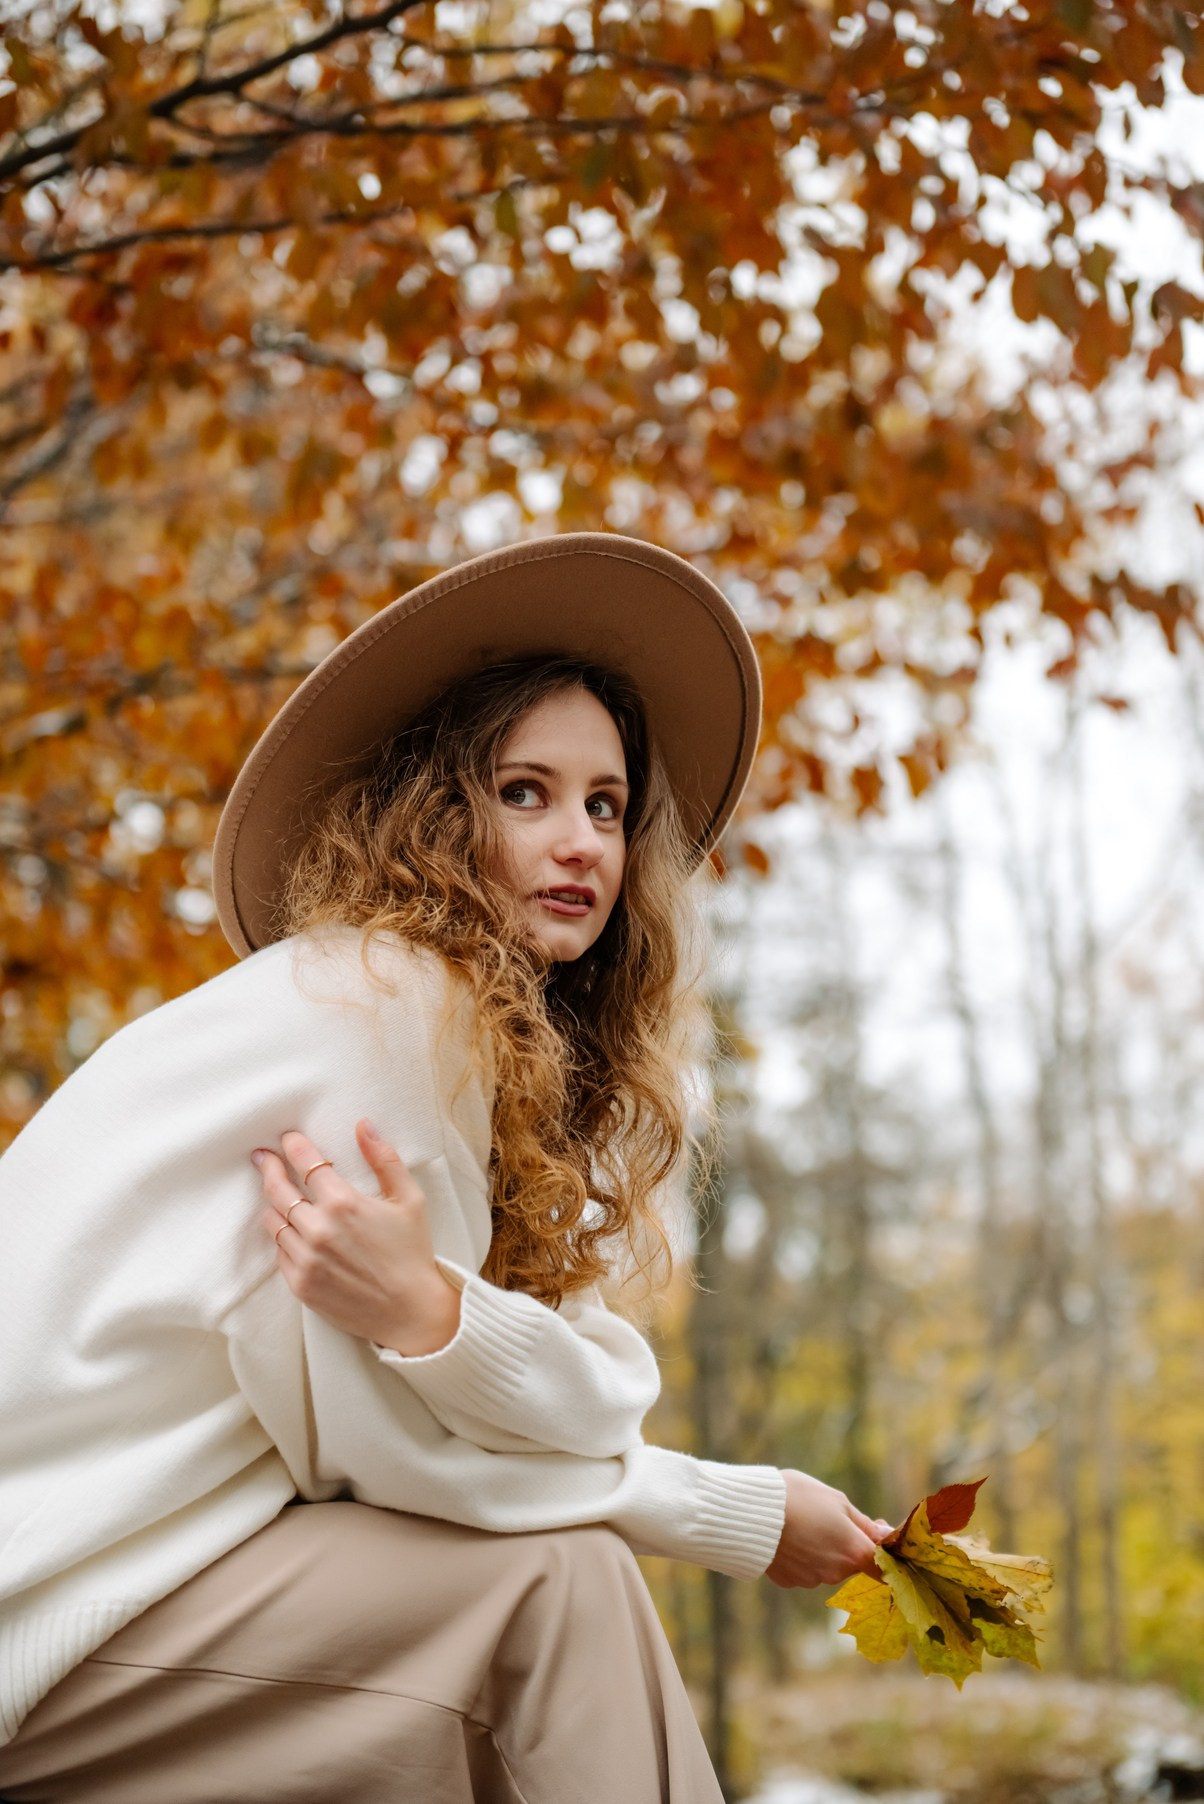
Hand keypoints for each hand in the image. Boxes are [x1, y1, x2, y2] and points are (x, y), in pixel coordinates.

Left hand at [251, 1120, 460, 1355]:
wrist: (410, 1311)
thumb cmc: (412, 1253)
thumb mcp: (410, 1199)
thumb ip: (385, 1159)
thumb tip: (364, 1126)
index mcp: (344, 1203)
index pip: (306, 1163)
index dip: (294, 1146)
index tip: (288, 1138)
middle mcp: (319, 1229)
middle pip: (278, 1189)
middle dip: (268, 1167)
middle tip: (263, 1157)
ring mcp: (306, 1259)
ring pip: (273, 1221)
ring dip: (274, 1204)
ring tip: (277, 1194)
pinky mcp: (300, 1284)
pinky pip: (278, 1252)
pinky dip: (282, 1237)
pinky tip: (292, 1231)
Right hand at [765, 1470, 892, 1588]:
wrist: (751, 1512)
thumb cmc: (799, 1498)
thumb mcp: (837, 1501)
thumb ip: (864, 1524)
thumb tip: (886, 1535)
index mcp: (853, 1552)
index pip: (882, 1568)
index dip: (882, 1555)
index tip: (873, 1537)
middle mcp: (835, 1573)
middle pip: (850, 1562)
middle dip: (844, 1544)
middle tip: (827, 1517)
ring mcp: (811, 1579)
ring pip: (825, 1566)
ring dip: (820, 1550)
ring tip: (801, 1523)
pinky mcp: (789, 1581)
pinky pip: (802, 1570)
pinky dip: (800, 1557)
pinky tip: (787, 1536)